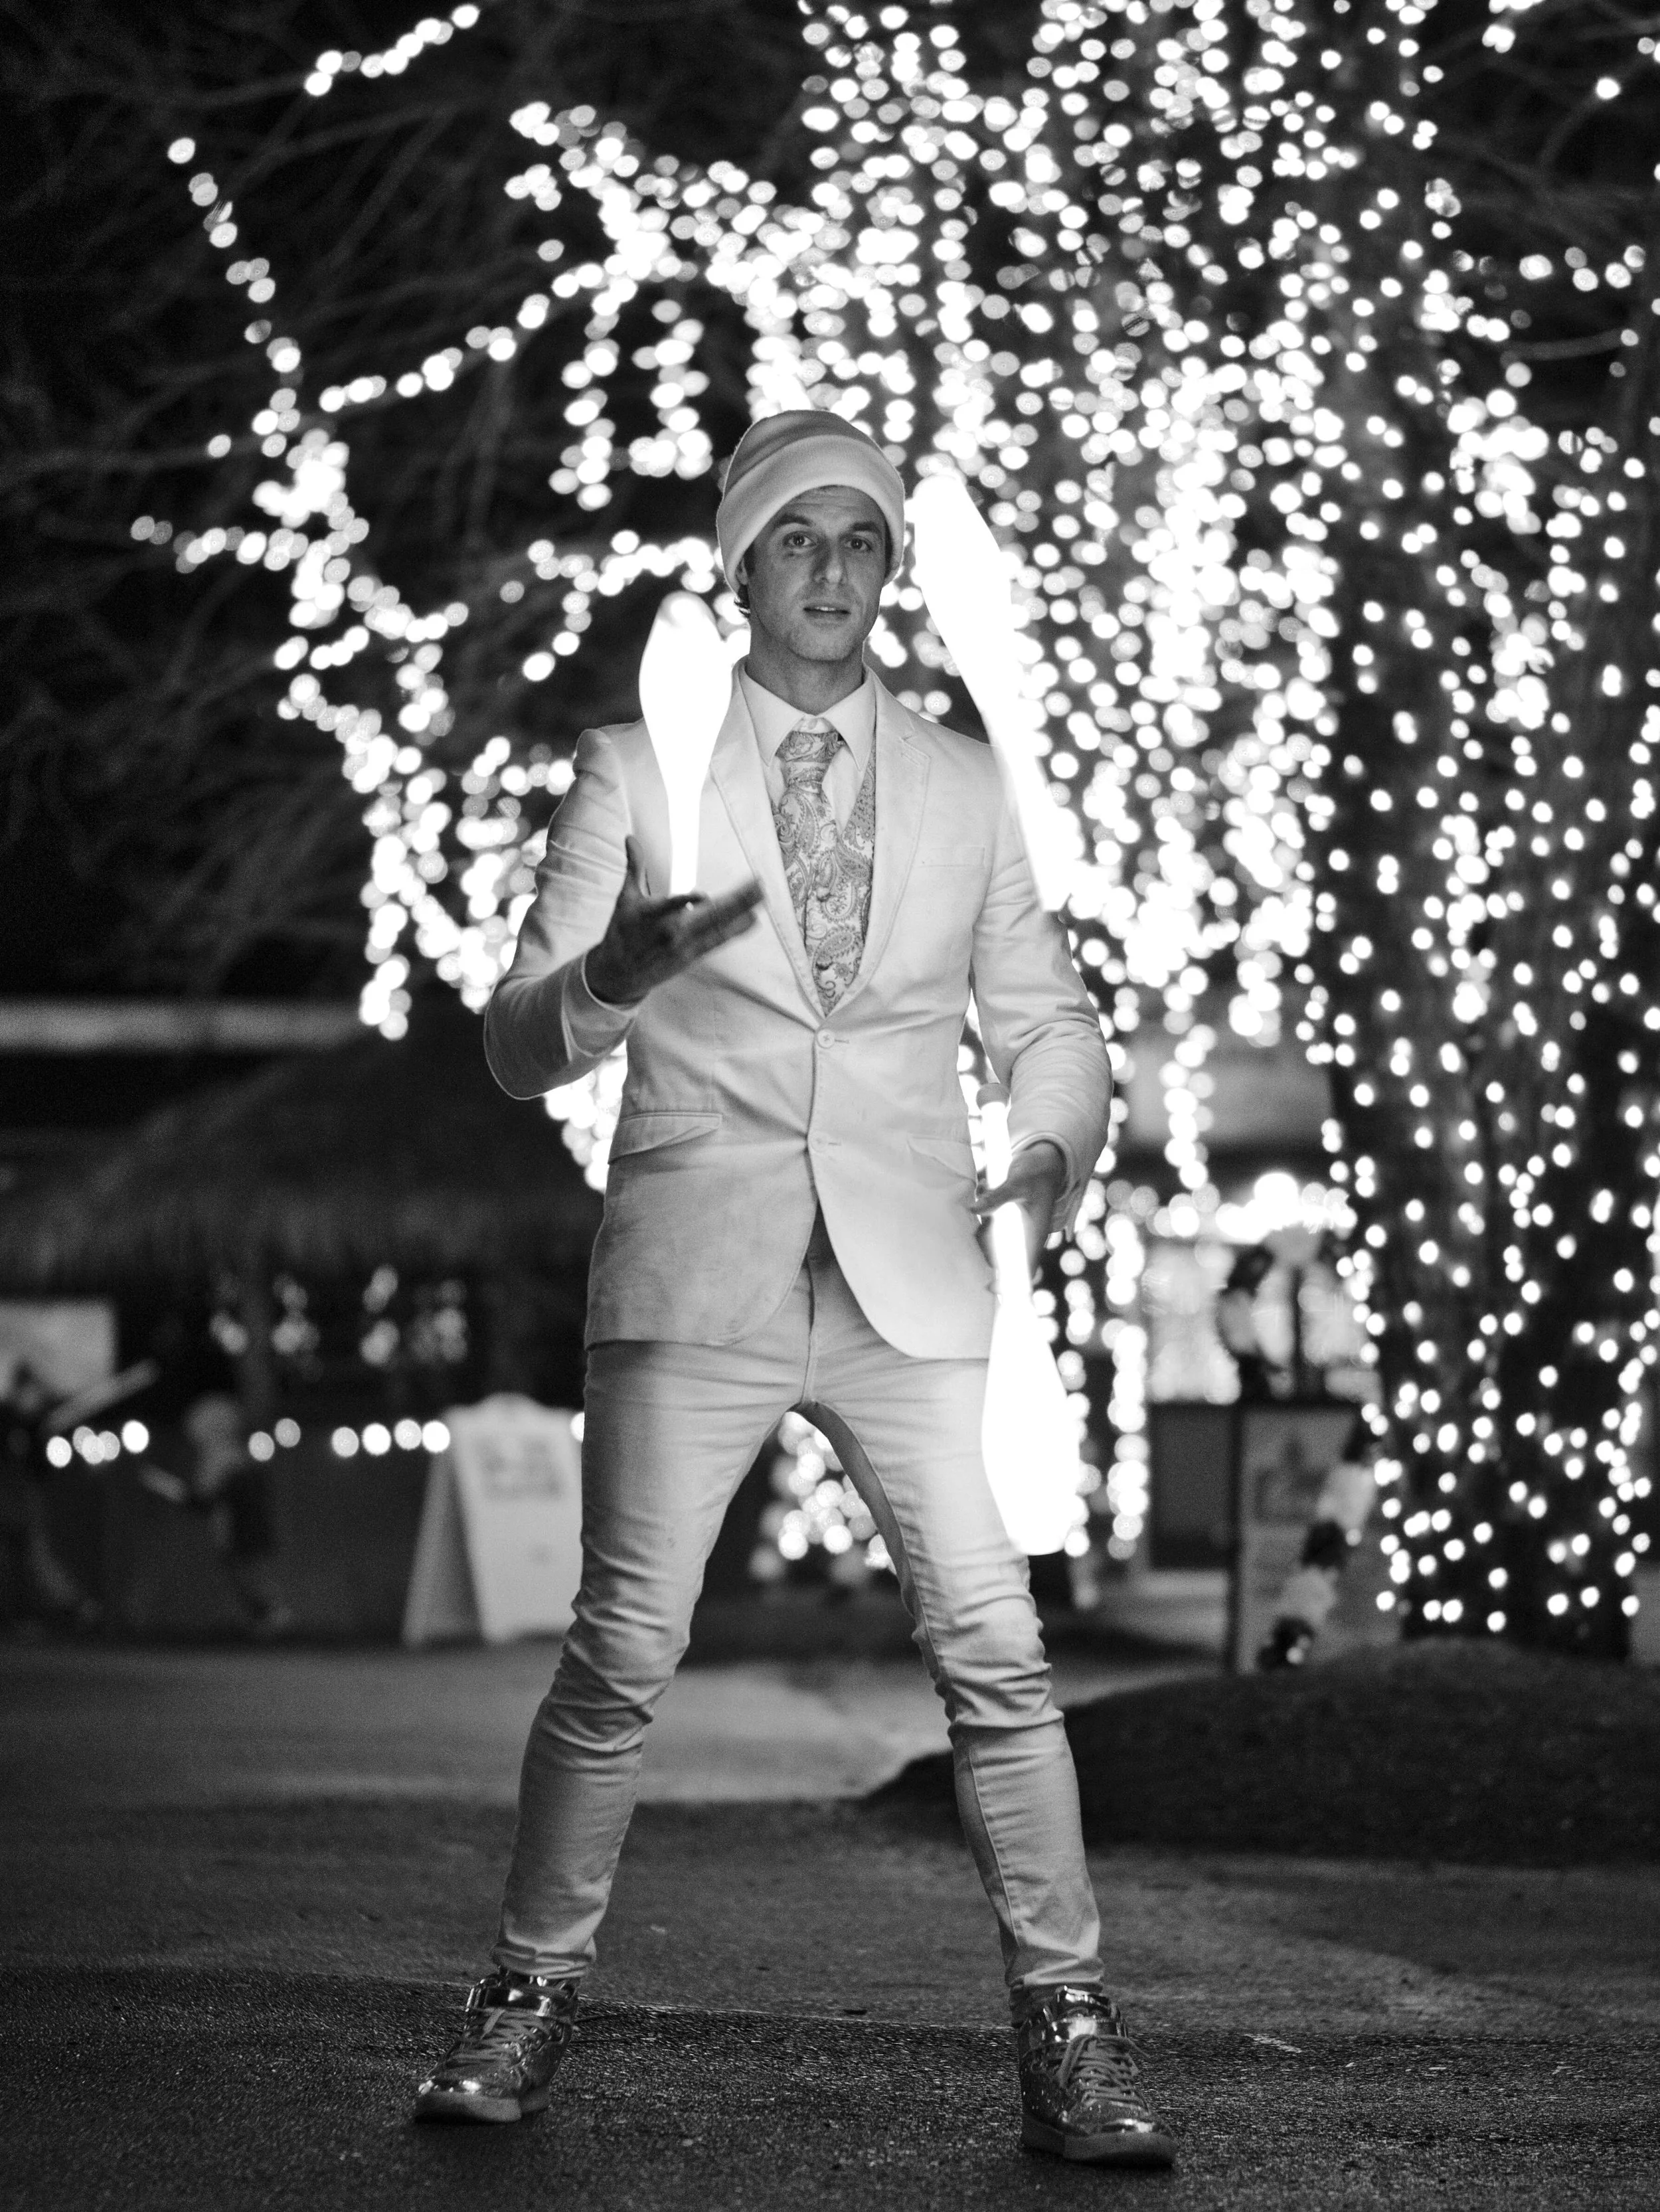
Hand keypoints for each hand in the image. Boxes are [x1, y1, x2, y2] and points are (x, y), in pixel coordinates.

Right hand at [585, 836, 763, 1006]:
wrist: (620, 973)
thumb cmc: (622, 931)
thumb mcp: (626, 898)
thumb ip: (635, 866)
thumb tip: (631, 838)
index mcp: (651, 916)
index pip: (669, 907)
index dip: (685, 902)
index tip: (701, 895)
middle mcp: (671, 932)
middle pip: (708, 916)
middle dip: (735, 901)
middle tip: (758, 884)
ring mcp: (684, 946)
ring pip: (718, 928)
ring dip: (742, 912)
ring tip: (762, 896)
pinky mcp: (692, 956)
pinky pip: (718, 941)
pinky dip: (736, 930)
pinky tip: (753, 919)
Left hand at [972, 1138, 1067, 1280]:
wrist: (1042, 1160)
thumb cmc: (1036, 1172)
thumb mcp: (1018, 1181)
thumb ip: (997, 1196)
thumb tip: (974, 1208)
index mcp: (1035, 1235)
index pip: (1024, 1269)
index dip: (1009, 1284)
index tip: (989, 1287)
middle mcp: (1024, 1237)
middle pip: (1000, 1259)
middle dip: (984, 1248)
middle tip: (979, 1227)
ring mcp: (1014, 1230)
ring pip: (989, 1242)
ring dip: (980, 1229)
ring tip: (984, 1200)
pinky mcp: (1004, 1220)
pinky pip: (986, 1228)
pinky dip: (980, 1217)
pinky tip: (984, 1189)